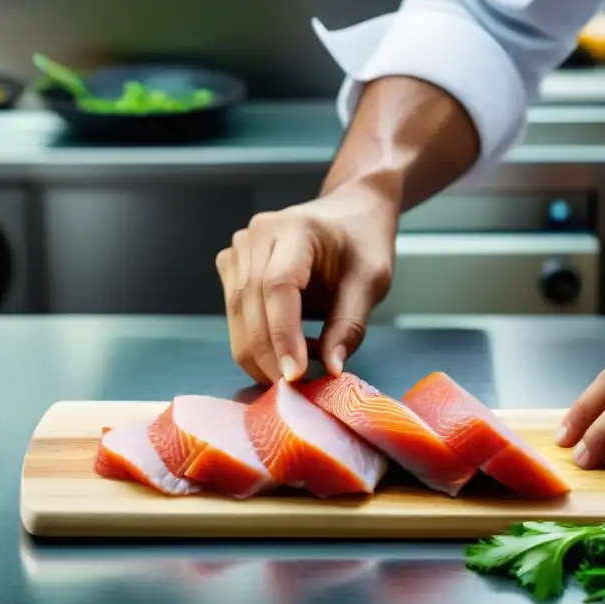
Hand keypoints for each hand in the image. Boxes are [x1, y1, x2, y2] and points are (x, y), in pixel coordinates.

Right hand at [215, 184, 396, 385]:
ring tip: (300, 368)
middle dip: (267, 355)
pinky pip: (235, 313)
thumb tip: (331, 370)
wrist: (349, 212)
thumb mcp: (372, 281)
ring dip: (260, 353)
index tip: (296, 375)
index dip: (282, 334)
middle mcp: (257, 234)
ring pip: (236, 314)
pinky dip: (257, 341)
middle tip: (294, 391)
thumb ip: (350, 325)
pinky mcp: (232, 265)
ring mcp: (239, 248)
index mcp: (295, 228)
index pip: (278, 286)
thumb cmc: (363, 243)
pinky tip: (289, 350)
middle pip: (250, 303)